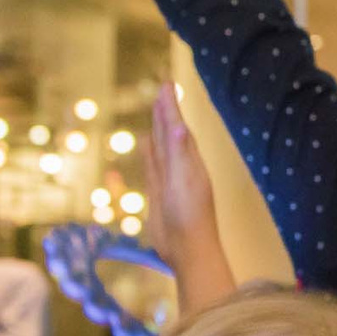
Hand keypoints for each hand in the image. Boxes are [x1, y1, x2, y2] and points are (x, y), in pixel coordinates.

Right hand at [145, 86, 219, 260]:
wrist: (187, 251)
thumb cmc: (189, 217)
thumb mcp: (184, 182)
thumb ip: (179, 154)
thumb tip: (178, 125)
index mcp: (190, 162)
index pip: (179, 127)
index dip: (172, 107)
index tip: (166, 85)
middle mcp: (181, 167)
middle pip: (172, 133)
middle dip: (166, 112)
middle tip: (162, 89)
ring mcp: (169, 180)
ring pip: (162, 148)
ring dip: (159, 129)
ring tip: (156, 110)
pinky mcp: (159, 193)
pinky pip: (153, 166)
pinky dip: (150, 153)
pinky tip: (146, 144)